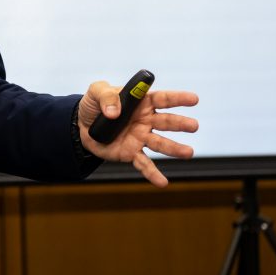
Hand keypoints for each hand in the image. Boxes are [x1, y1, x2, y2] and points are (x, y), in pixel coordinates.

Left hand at [77, 81, 198, 187]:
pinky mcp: (131, 153)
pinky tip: (163, 183)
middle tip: (194, 126)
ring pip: (160, 144)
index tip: (194, 99)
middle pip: (166, 121)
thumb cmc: (94, 105)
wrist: (81, 125)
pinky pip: (144, 164)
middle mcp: (146, 120)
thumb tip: (114, 112)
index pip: (162, 99)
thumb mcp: (96, 92)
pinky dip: (153, 174)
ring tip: (188, 153)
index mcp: (141, 102)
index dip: (178, 98)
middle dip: (180, 123)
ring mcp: (140, 138)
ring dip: (174, 149)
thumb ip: (106, 96)